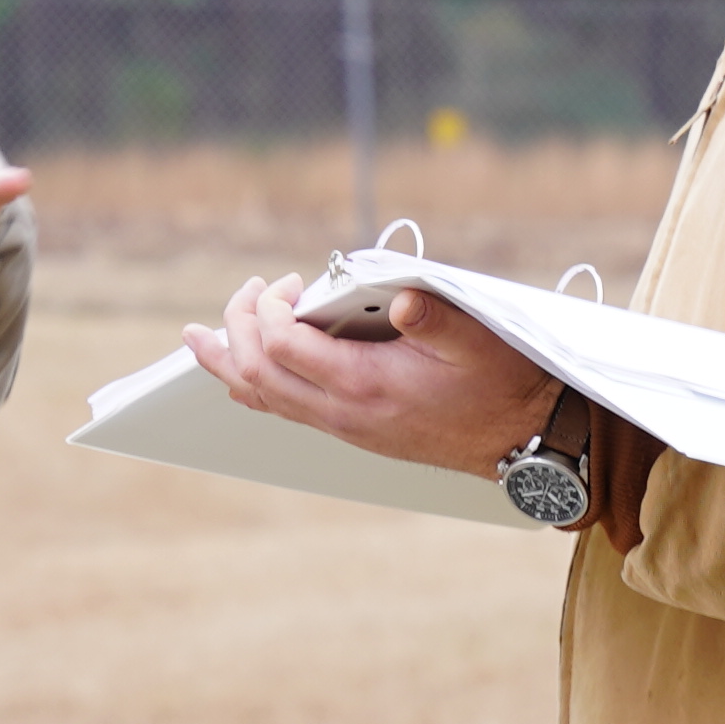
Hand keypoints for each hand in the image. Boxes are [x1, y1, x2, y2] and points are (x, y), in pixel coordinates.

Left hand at [186, 277, 563, 477]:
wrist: (522, 441)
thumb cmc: (504, 386)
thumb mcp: (480, 342)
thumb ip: (439, 318)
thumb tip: (404, 299)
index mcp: (364, 385)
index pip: (281, 346)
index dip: (267, 310)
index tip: (285, 282)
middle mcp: (342, 412)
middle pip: (253, 376)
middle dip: (234, 329)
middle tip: (248, 291)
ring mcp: (343, 426)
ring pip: (260, 399)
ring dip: (228, 362)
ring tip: (202, 336)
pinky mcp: (350, 429)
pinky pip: (283, 409)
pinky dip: (254, 383)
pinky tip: (246, 370)